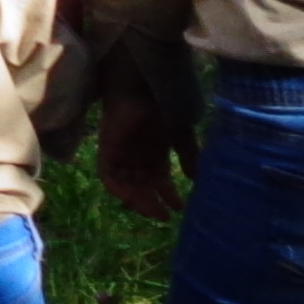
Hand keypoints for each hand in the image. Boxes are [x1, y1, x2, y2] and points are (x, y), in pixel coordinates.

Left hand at [95, 82, 183, 220]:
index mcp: (154, 151)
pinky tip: (132, 199)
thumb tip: (196, 178)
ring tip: (154, 211)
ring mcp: (121, 152)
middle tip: (166, 217)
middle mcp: (137, 154)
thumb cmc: (163, 105)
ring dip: (138, 200)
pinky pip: (108, 175)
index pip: (158, 180)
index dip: (167, 195)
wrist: (144, 86)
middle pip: (141, 186)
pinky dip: (119, 188)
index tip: (179, 209)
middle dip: (153, 202)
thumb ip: (188, 155)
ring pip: (126, 184)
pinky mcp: (107, 148)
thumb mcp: (180, 134)